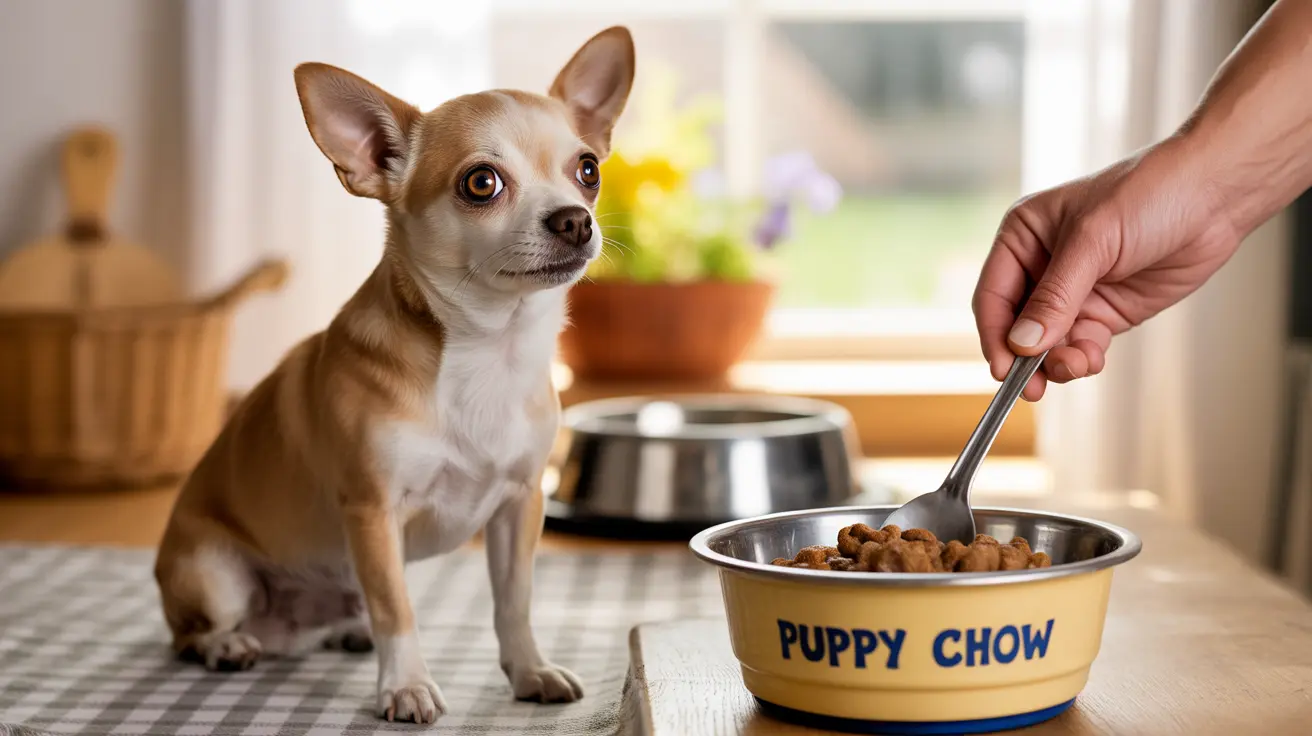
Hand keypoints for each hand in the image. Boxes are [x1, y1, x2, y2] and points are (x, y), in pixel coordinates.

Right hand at [972, 135, 1242, 400]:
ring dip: (1057, 362)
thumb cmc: (1150, 194)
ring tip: (1077, 365)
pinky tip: (1093, 359)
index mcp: (1023, 236)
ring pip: (1047, 343)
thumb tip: (1022, 344)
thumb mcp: (1094, 241)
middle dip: (1025, 357)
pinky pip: (1079, 346)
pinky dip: (1082, 359)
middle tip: (1032, 388)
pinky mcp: (1104, 311)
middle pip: (1016, 326)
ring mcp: (1074, 292)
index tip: (1004, 368)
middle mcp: (1041, 266)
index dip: (995, 334)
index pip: (993, 295)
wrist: (1215, 195)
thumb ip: (1056, 296)